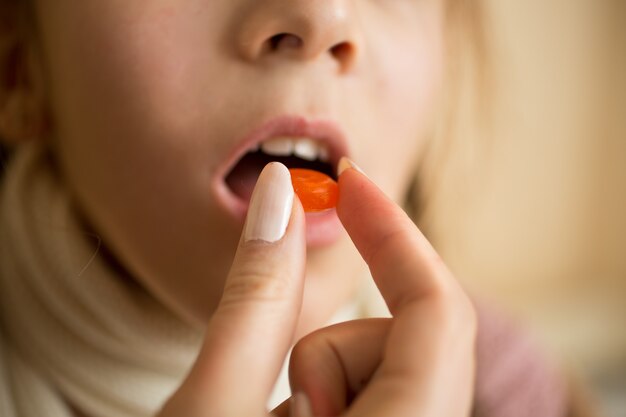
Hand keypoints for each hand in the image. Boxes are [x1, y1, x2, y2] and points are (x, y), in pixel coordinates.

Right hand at [157, 160, 475, 416]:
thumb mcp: (212, 407)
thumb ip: (254, 299)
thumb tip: (280, 193)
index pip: (438, 310)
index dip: (394, 232)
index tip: (351, 181)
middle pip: (413, 341)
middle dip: (333, 341)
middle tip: (270, 387)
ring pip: (384, 370)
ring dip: (319, 377)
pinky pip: (375, 395)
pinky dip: (326, 392)